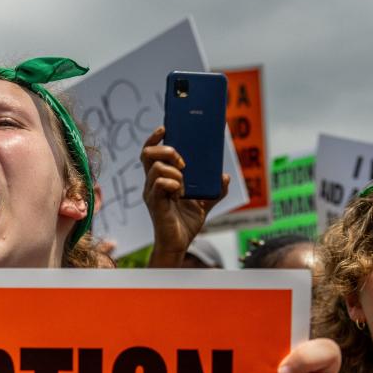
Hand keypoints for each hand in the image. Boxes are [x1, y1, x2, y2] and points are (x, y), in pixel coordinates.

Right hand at [140, 125, 229, 266]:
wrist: (180, 244)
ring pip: (156, 167)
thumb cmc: (185, 224)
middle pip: (148, 154)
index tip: (165, 128)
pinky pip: (160, 184)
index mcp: (160, 178)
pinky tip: (181, 193)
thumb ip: (214, 190)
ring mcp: (152, 192)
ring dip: (174, 170)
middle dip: (167, 150)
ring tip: (184, 184)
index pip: (151, 152)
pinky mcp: (155, 203)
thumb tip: (224, 177)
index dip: (155, 138)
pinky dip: (173, 183)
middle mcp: (152, 183)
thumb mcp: (204, 203)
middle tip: (184, 162)